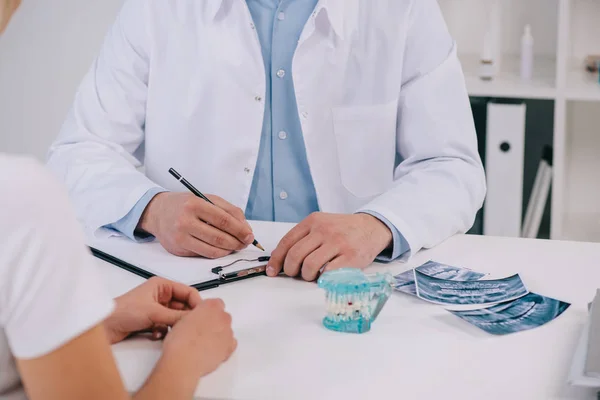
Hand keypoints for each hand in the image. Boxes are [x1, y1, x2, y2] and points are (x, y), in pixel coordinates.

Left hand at [104, 277, 201, 343]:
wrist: (103, 327)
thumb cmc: (122, 311)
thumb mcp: (154, 312)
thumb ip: (177, 316)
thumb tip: (195, 318)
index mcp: (162, 286)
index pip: (188, 292)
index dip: (196, 303)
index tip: (202, 315)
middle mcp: (160, 296)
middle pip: (183, 306)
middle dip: (184, 317)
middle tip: (188, 326)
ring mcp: (156, 309)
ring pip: (175, 318)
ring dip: (172, 325)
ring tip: (168, 330)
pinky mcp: (151, 321)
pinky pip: (166, 326)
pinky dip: (163, 331)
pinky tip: (155, 334)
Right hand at [138, 192, 254, 257]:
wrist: (158, 212)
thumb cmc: (186, 204)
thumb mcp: (207, 199)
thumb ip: (229, 210)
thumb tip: (245, 229)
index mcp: (195, 204)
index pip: (224, 220)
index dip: (240, 230)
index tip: (250, 235)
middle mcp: (185, 221)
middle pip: (219, 237)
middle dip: (237, 242)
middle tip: (245, 242)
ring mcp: (180, 237)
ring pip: (212, 249)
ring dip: (229, 250)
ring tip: (236, 246)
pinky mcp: (178, 249)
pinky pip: (203, 254)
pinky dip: (217, 253)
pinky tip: (223, 249)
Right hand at [162, 298, 236, 377]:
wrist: (184, 362)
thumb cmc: (179, 342)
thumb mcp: (180, 320)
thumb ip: (193, 315)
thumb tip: (193, 320)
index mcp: (211, 306)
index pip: (215, 302)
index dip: (206, 311)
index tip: (200, 317)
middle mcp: (223, 317)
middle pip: (222, 316)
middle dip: (213, 322)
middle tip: (199, 331)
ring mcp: (228, 332)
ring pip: (226, 330)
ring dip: (218, 334)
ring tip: (203, 343)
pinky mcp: (230, 348)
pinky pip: (230, 343)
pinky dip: (223, 345)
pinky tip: (212, 350)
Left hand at [266, 213, 392, 280]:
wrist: (371, 228)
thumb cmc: (342, 230)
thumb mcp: (321, 225)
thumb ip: (303, 238)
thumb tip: (280, 260)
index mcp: (313, 221)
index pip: (287, 242)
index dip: (276, 259)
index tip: (272, 271)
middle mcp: (324, 230)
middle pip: (295, 255)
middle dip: (290, 270)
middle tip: (295, 274)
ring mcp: (338, 243)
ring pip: (309, 266)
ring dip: (306, 276)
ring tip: (312, 275)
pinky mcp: (350, 257)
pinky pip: (328, 273)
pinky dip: (322, 278)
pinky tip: (324, 276)